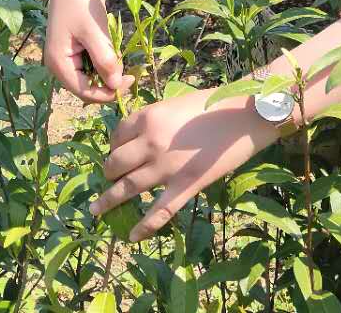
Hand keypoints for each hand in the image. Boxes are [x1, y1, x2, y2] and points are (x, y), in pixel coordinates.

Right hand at [44, 0, 133, 103]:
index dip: (108, 92)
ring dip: (109, 69)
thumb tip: (115, 85)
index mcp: (59, 63)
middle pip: (88, 86)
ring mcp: (69, 56)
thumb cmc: (81, 2)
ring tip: (119, 51)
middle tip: (130, 70)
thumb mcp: (93, 31)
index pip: (84, 92)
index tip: (130, 81)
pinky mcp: (78, 48)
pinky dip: (106, 59)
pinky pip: (94, 63)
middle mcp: (61, 64)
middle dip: (109, 81)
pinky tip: (113, 45)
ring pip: (93, 75)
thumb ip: (104, 59)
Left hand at [89, 87, 283, 241]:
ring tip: (96, 210)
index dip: (113, 146)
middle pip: (116, 163)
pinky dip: (144, 226)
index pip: (117, 135)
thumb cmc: (212, 105)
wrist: (244, 116)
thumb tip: (142, 137)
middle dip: (108, 173)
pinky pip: (160, 211)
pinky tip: (132, 236)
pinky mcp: (186, 185)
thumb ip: (155, 121)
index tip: (115, 152)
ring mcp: (166, 167)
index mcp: (147, 117)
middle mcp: (150, 143)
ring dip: (109, 200)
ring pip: (128, 188)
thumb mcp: (174, 104)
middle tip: (108, 178)